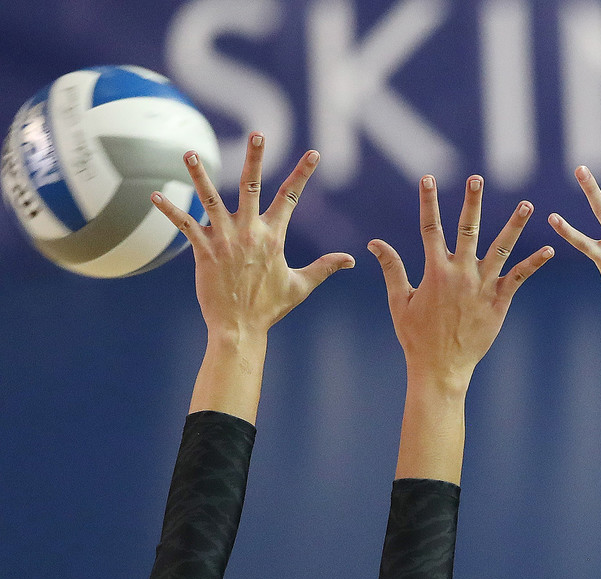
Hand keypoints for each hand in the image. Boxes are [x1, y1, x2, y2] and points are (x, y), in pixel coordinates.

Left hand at [152, 133, 353, 342]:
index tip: (313, 154)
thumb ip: (324, 267)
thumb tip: (351, 260)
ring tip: (189, 152)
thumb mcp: (301, 286)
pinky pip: (185, 224)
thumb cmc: (269, 308)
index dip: (303, 174)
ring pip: (211, 198)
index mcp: (274, 237)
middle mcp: (250, 232)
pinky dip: (170, 210)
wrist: (240, 328)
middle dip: (255, 158)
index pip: (291, 198)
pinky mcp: (203, 250)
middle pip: (252, 186)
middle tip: (258, 134)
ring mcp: (225, 239)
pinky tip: (155, 195)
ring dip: (199, 175)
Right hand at [369, 175, 552, 388]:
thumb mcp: (399, 301)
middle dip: (472, 202)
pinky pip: (519, 278)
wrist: (441, 368)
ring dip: (514, 225)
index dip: (428, 202)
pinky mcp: (499, 302)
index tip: (427, 178)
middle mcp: (461, 274)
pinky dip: (534, 263)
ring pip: (501, 249)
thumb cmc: (417, 337)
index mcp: (435, 272)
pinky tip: (549, 249)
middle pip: (468, 230)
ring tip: (526, 204)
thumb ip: (392, 269)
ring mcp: (482, 287)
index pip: (429, 228)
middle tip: (477, 178)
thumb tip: (374, 242)